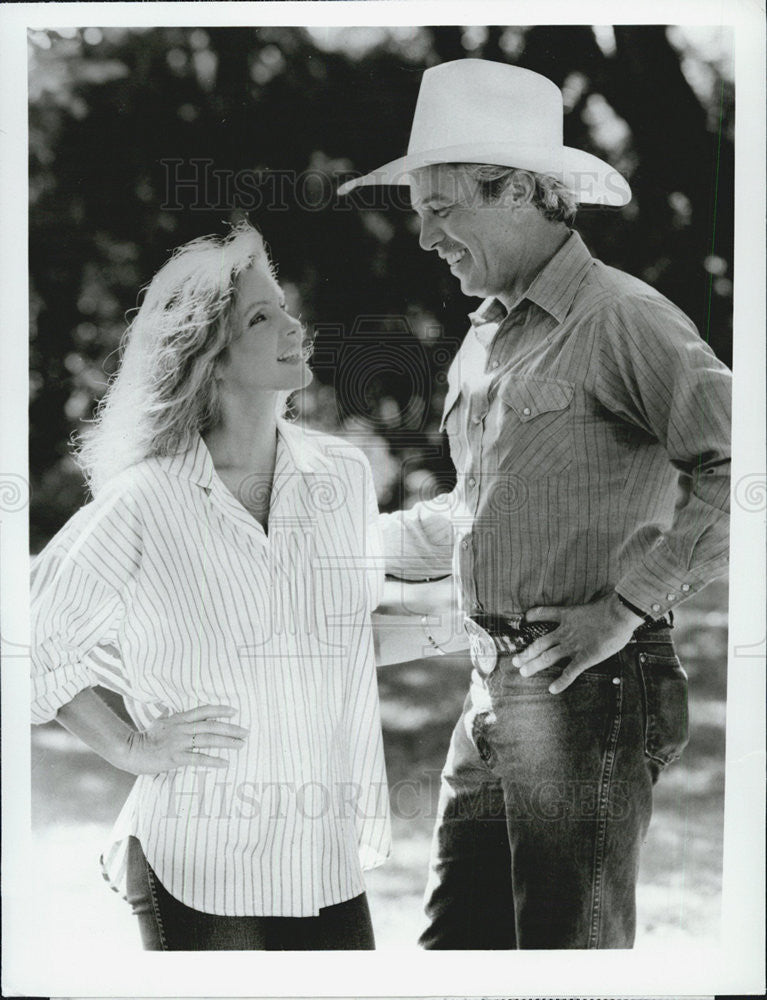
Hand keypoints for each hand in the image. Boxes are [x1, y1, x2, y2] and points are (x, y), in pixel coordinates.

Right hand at [118, 705, 247, 773]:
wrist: (129, 751)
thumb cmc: (144, 737)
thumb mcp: (159, 722)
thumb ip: (169, 717)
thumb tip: (170, 712)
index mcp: (179, 719)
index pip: (204, 711)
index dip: (220, 710)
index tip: (234, 711)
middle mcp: (181, 728)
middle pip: (211, 726)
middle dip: (231, 728)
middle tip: (246, 732)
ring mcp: (178, 742)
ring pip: (208, 740)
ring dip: (226, 742)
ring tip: (241, 745)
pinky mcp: (175, 757)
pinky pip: (198, 759)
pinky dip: (213, 760)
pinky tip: (225, 763)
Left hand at [511, 593, 643, 693]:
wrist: (619, 614)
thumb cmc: (611, 608)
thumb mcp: (594, 605)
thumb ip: (588, 613)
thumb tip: (592, 615)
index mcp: (568, 616)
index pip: (545, 613)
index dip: (533, 615)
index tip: (524, 619)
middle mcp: (565, 632)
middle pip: (540, 643)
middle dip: (527, 652)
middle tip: (516, 661)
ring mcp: (573, 645)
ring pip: (547, 657)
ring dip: (534, 666)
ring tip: (523, 673)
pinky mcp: (584, 657)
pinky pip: (570, 672)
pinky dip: (561, 681)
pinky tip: (552, 689)